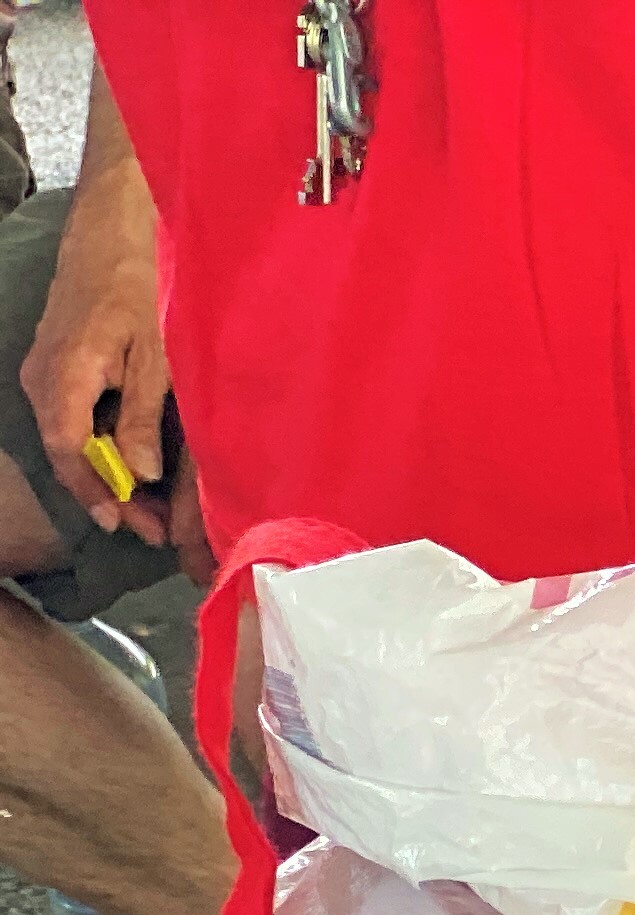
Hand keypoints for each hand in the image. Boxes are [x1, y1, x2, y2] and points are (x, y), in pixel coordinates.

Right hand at [20, 163, 170, 546]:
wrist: (115, 229)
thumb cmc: (139, 284)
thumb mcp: (154, 356)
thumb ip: (143, 415)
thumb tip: (141, 472)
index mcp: (63, 376)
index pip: (69, 450)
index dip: (97, 492)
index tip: (127, 525)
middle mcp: (44, 379)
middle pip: (70, 453)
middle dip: (112, 495)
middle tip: (157, 532)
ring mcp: (48, 373)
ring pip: (74, 440)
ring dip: (112, 476)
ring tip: (157, 513)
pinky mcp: (61, 368)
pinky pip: (77, 420)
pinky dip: (106, 448)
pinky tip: (141, 468)